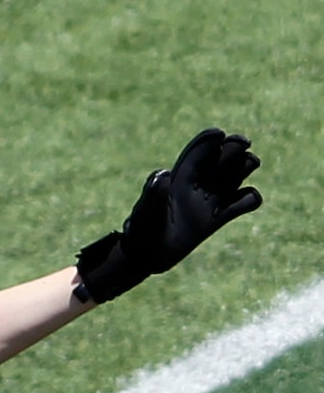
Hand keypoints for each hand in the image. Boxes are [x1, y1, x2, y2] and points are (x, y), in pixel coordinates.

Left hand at [75, 128, 261, 303]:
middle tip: (242, 145)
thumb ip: (153, 193)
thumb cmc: (142, 230)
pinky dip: (251, 199)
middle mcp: (199, 183)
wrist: (145, 256)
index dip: (211, 138)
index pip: (201, 148)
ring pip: (238, 172)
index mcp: (182, 175)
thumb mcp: (145, 210)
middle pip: (225, 154)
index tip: (220, 136)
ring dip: (247, 163)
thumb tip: (163, 175)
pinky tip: (243, 202)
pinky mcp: (218, 219)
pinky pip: (244, 202)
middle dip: (235, 146)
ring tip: (248, 164)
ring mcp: (211, 200)